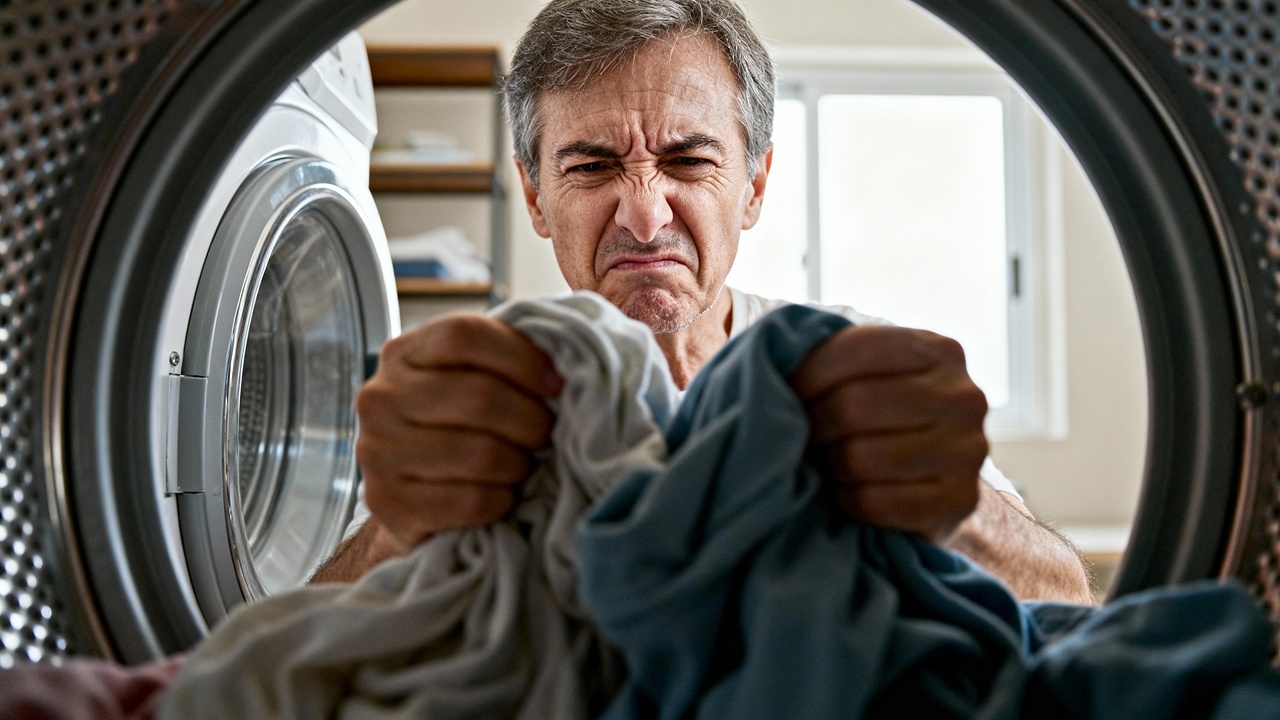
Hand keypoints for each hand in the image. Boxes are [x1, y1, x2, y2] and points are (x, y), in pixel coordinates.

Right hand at [355, 314, 562, 546]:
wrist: (410, 501)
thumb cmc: (453, 430)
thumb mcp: (469, 380)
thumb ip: (502, 360)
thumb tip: (563, 364)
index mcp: (403, 354)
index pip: (465, 335)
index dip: (521, 357)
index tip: (554, 383)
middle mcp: (380, 398)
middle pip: (480, 397)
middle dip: (530, 420)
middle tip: (544, 435)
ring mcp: (378, 451)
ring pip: (479, 454)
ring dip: (517, 464)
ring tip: (521, 465)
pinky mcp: (388, 502)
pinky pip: (469, 500)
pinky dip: (500, 500)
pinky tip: (501, 495)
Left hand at [790, 325, 987, 540]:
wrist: (927, 478)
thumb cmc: (879, 415)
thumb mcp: (866, 372)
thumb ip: (832, 356)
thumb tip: (774, 370)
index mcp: (940, 351)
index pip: (859, 351)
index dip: (809, 375)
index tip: (786, 393)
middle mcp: (964, 397)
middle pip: (856, 405)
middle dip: (813, 425)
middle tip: (798, 437)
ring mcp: (970, 451)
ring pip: (863, 457)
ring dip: (828, 466)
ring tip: (821, 463)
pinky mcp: (961, 501)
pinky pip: (877, 503)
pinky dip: (847, 500)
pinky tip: (844, 493)